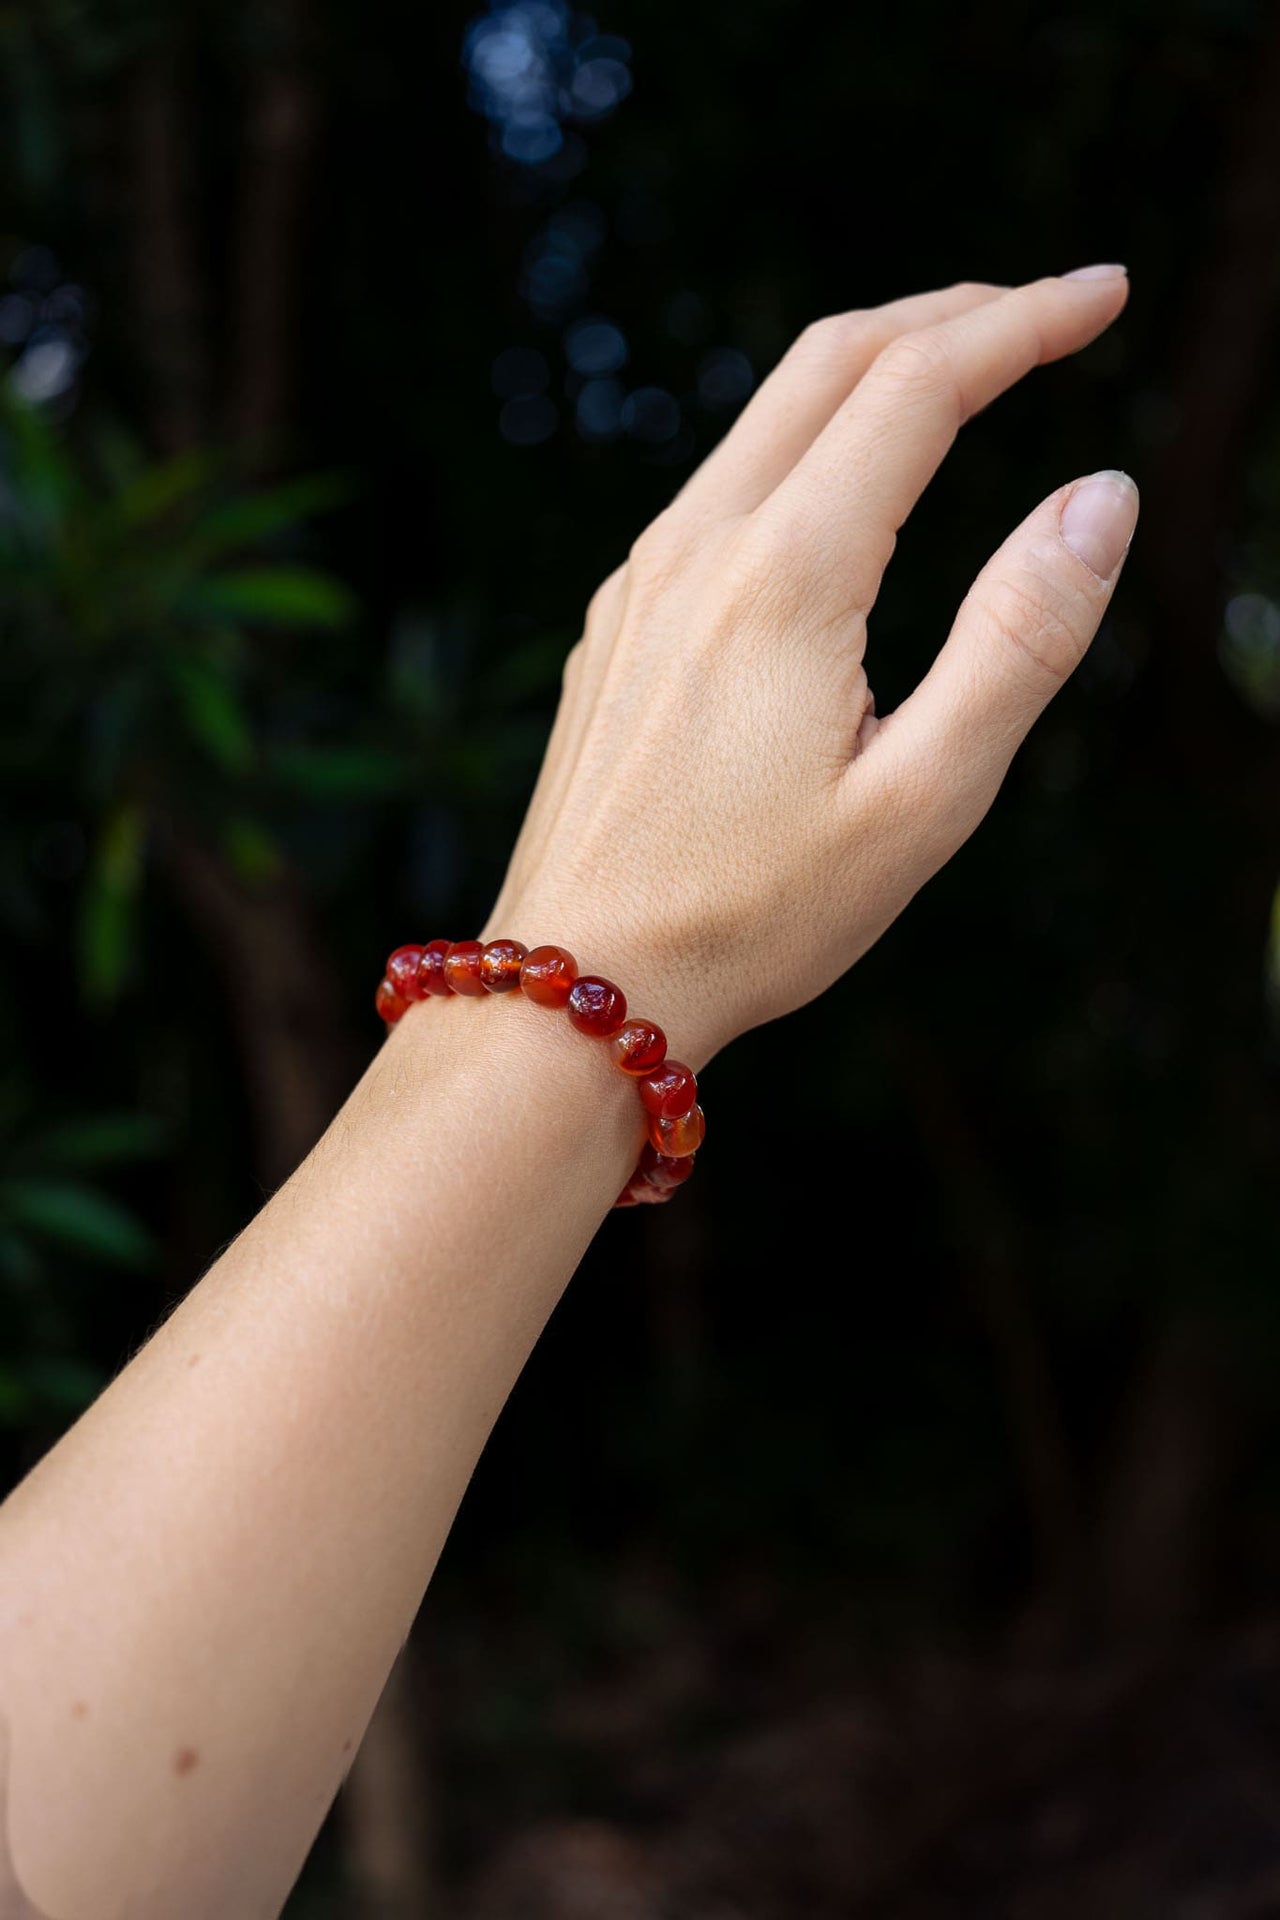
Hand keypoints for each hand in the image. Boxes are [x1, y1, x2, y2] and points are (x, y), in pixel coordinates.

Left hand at [485, 270, 1135, 1065]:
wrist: (575, 984)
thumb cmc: (754, 916)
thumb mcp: (923, 801)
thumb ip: (1020, 640)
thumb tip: (1101, 497)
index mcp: (784, 577)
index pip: (919, 384)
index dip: (1025, 324)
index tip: (1105, 294)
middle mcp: (697, 549)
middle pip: (832, 359)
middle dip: (951, 313)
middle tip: (1050, 312)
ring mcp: (641, 581)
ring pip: (767, 416)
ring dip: (873, 371)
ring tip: (964, 376)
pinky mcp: (616, 623)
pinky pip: (720, 487)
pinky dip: (805, 444)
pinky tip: (844, 492)